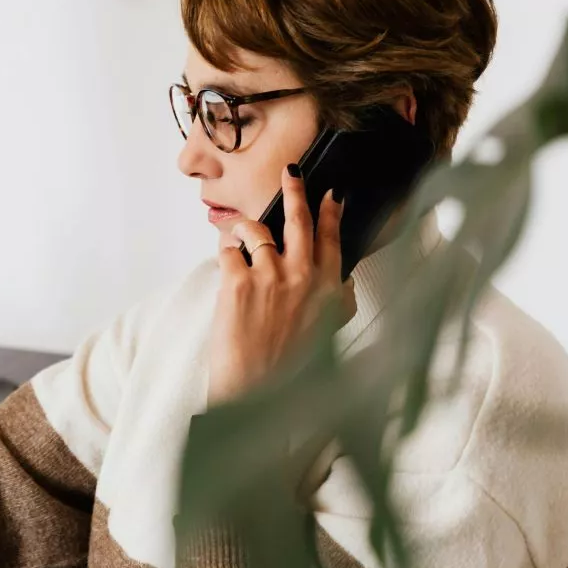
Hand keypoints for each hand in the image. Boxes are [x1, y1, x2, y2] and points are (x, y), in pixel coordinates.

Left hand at [208, 165, 356, 404]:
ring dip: (245, 230)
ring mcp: (269, 276)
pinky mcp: (237, 282)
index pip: (331, 238)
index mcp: (326, 288)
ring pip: (256, 231)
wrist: (257, 394)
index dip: (329, 212)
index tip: (330, 194)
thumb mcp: (328, 335)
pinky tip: (227, 265)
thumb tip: (342, 284)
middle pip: (299, 220)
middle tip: (291, 173)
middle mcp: (301, 276)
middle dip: (295, 191)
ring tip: (239, 236)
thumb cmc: (291, 370)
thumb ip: (336, 304)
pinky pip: (228, 251)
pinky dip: (226, 254)